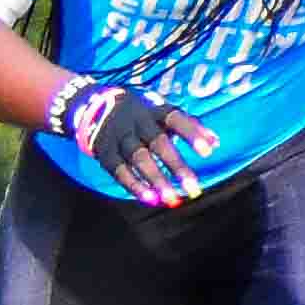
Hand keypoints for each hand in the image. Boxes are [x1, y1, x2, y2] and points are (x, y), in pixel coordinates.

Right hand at [46, 70, 211, 208]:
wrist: (88, 104)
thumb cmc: (138, 113)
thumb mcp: (160, 111)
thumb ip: (188, 125)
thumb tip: (216, 143)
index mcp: (153, 109)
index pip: (175, 118)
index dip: (191, 133)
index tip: (208, 152)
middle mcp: (136, 120)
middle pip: (158, 143)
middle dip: (177, 166)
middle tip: (194, 189)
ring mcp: (118, 135)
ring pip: (138, 158)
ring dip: (156, 180)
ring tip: (172, 200)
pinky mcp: (103, 150)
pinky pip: (118, 170)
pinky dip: (133, 185)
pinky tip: (150, 199)